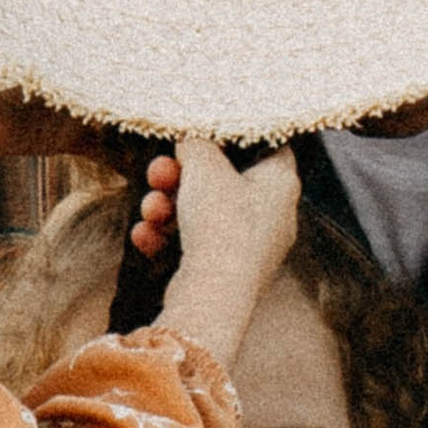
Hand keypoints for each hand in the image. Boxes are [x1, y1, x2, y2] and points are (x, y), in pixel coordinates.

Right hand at [154, 140, 300, 371]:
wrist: (215, 293)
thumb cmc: (221, 222)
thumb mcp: (204, 165)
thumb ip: (197, 143)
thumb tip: (192, 140)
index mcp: (281, 182)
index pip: (265, 144)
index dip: (229, 136)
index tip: (200, 135)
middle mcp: (273, 214)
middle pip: (223, 181)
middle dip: (180, 176)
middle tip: (157, 173)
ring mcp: (251, 246)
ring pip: (203, 213)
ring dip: (167, 207)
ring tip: (150, 211)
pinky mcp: (228, 271)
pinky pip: (196, 244)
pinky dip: (169, 237)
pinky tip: (145, 237)